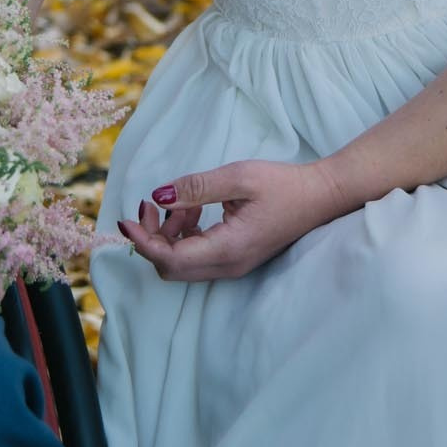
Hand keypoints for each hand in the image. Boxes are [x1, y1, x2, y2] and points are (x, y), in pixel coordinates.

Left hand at [115, 160, 348, 282]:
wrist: (321, 197)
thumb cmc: (284, 184)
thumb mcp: (238, 177)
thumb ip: (196, 188)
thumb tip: (158, 196)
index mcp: (228, 249)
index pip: (170, 260)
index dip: (142, 241)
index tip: (125, 220)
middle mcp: (228, 266)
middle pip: (171, 268)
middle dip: (152, 238)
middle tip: (149, 205)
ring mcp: (233, 265)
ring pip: (182, 264)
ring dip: (169, 235)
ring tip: (181, 202)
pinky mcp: (236, 258)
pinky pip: (197, 256)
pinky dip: (185, 235)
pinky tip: (193, 210)